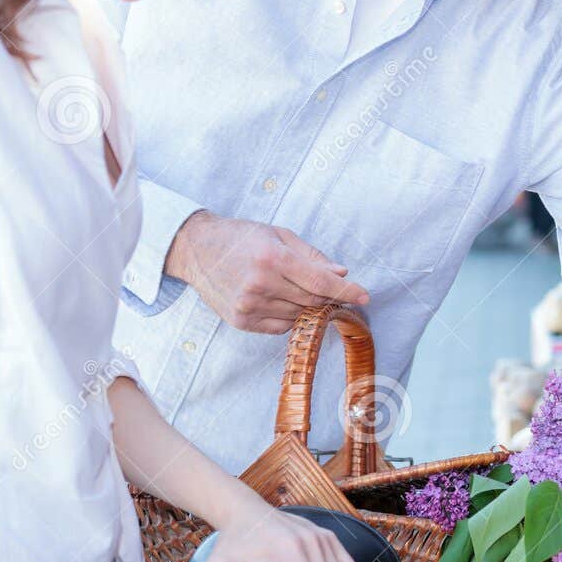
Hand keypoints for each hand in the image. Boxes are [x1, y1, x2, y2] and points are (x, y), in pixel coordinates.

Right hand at [167, 211, 369, 332]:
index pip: (320, 282)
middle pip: (312, 301)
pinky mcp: (242, 321)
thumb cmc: (241, 237)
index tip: (364, 296)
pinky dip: (289, 316)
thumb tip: (341, 274)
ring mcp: (250, 306)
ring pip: (298, 315)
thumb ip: (312, 256)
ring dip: (306, 306)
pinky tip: (279, 299)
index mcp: (273, 259)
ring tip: (293, 288)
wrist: (197, 250)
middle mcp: (261, 285)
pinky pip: (280, 326)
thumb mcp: (279, 235)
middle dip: (327, 298)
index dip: (346, 291)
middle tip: (331, 291)